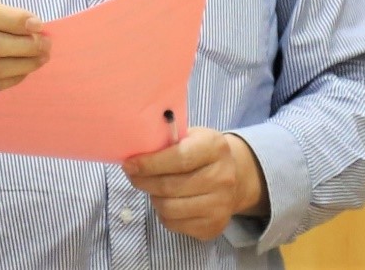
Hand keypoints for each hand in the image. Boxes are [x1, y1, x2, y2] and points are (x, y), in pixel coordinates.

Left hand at [122, 128, 268, 241]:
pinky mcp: (214, 227)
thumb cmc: (203, 153)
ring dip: (153, 198)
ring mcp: (220, 205)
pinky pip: (175, 225)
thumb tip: (134, 151)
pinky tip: (166, 201)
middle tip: (132, 175)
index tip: (129, 164)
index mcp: (215, 148)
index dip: (150, 163)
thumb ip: (167, 141)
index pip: (179, 158)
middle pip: (171, 186)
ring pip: (170, 208)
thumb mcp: (191, 136)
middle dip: (144, 181)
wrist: (235, 177)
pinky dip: (163, 214)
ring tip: (151, 188)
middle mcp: (223, 178)